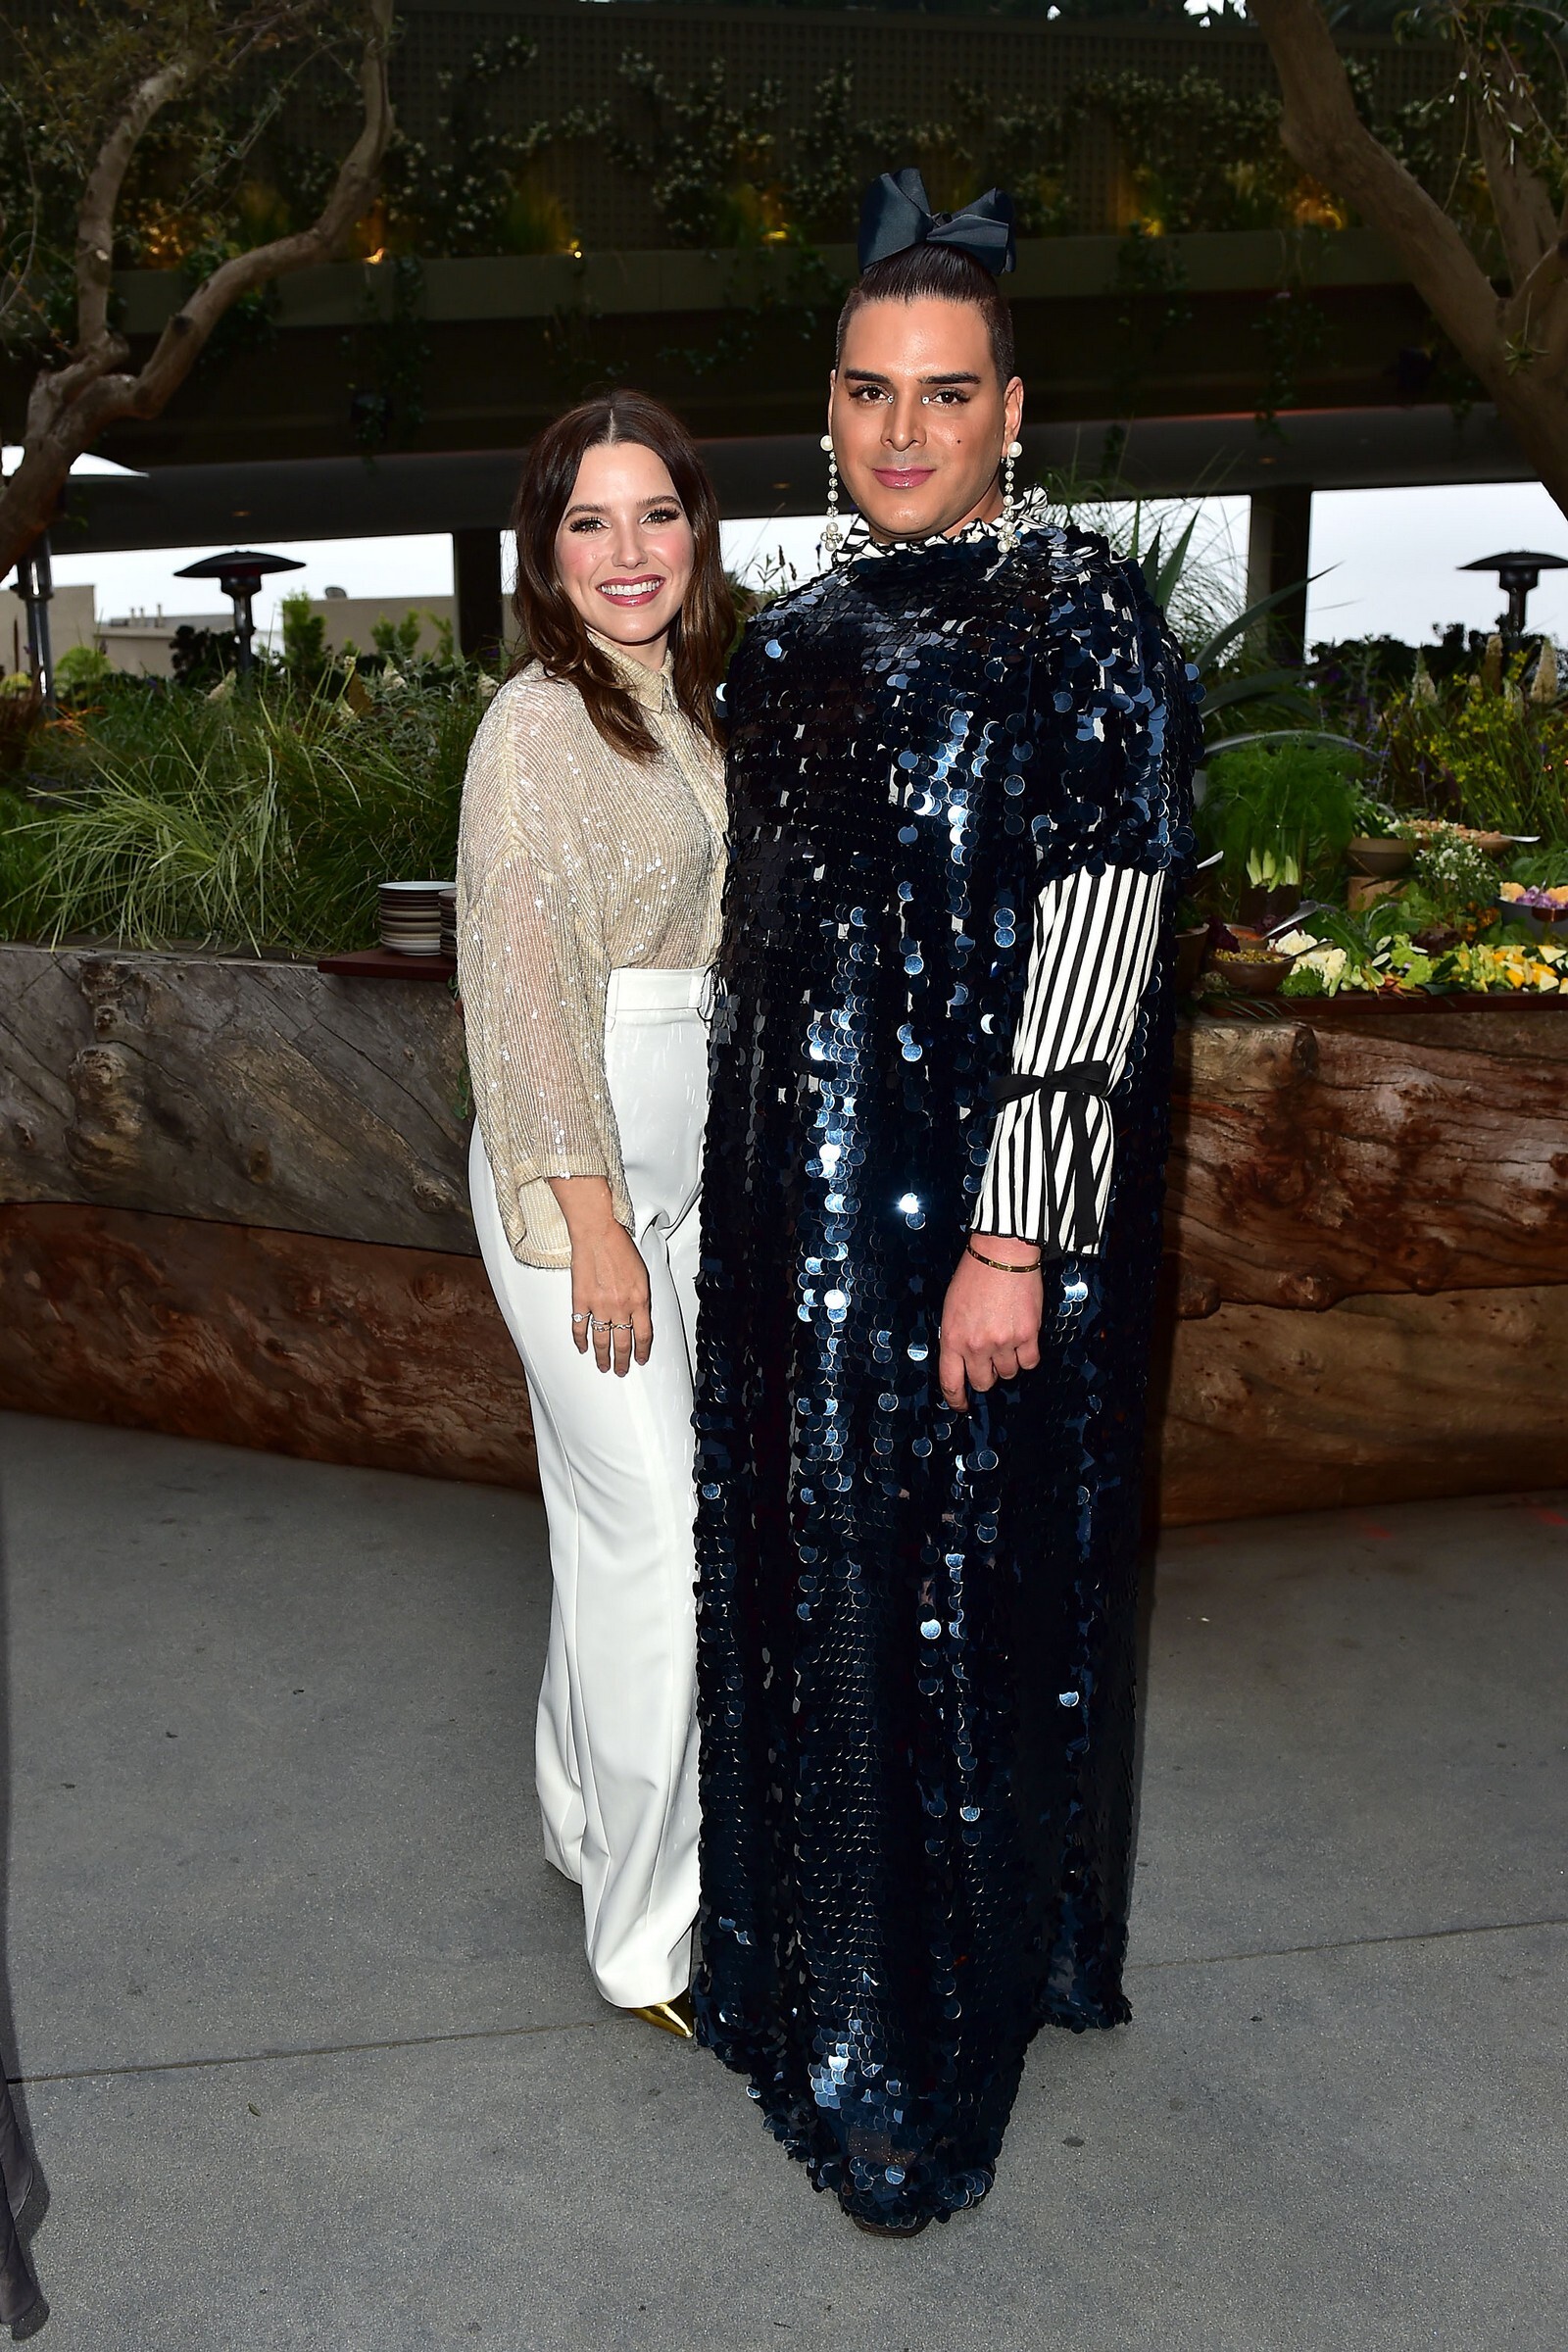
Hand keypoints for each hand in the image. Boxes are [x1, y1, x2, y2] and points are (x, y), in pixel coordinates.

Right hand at [549, 1177, 652, 1375]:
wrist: (597, 1233)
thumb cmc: (619, 1247)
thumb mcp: (642, 1274)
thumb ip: (641, 1297)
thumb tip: (639, 1315)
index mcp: (639, 1299)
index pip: (644, 1335)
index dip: (642, 1351)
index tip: (640, 1359)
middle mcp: (620, 1306)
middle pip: (623, 1343)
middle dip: (623, 1361)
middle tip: (621, 1370)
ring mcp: (599, 1305)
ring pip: (602, 1340)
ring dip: (603, 1357)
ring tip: (603, 1366)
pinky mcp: (580, 1301)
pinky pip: (580, 1327)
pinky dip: (580, 1341)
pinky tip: (583, 1348)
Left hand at [938, 1237, 1042, 1410]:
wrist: (1002, 1254)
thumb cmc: (974, 1276)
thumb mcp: (951, 1308)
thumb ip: (955, 1338)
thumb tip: (963, 1362)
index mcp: (952, 1339)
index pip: (950, 1383)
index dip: (956, 1400)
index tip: (961, 1405)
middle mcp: (976, 1346)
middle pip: (983, 1382)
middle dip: (987, 1375)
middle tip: (990, 1359)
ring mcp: (1003, 1342)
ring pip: (1009, 1373)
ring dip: (1008, 1362)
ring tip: (1007, 1338)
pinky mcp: (1027, 1335)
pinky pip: (1030, 1362)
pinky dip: (1027, 1355)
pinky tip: (1023, 1339)